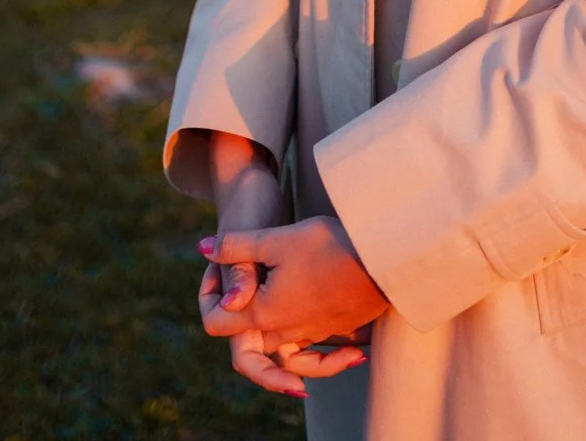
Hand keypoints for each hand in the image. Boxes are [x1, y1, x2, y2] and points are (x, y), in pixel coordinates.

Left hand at [199, 216, 387, 373]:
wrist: (383, 259)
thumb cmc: (329, 246)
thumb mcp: (277, 240)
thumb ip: (237, 247)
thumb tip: (202, 249)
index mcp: (262, 313)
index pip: (215, 322)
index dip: (208, 294)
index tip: (218, 267)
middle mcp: (283, 332)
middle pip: (248, 339)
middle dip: (240, 315)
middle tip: (245, 277)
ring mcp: (311, 333)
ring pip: (280, 345)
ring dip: (272, 329)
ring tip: (271, 293)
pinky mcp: (335, 328)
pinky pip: (312, 345)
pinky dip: (305, 335)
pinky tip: (299, 301)